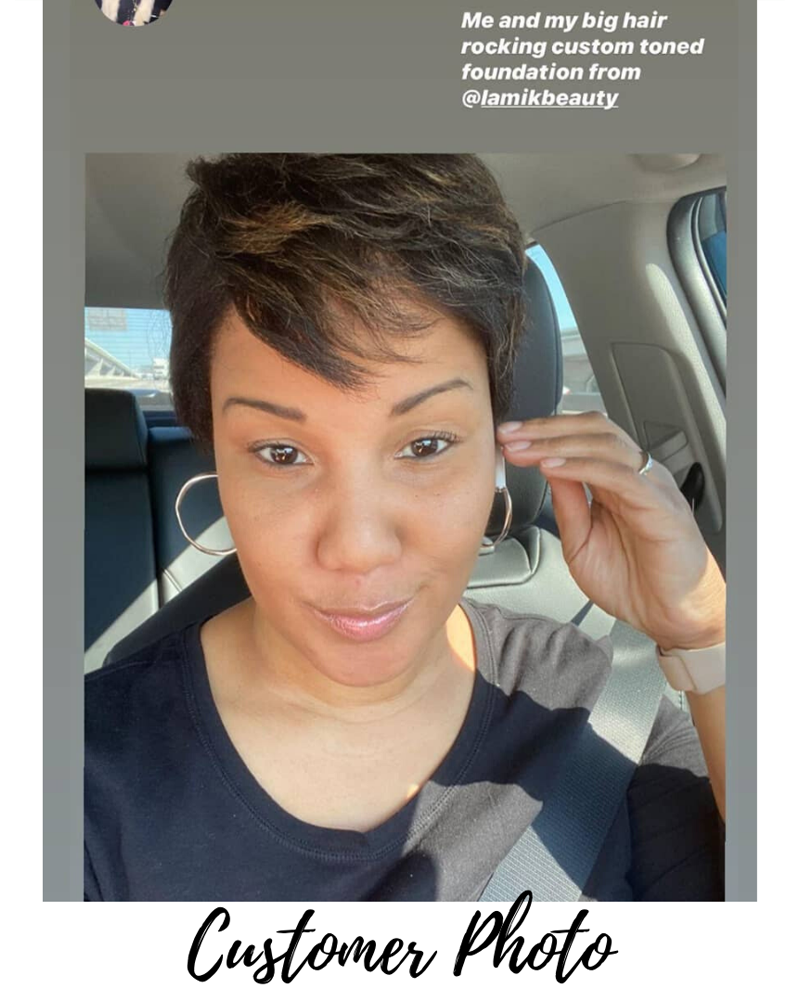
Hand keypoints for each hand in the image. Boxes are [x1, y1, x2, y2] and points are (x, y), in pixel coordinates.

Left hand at [497, 412, 725, 650]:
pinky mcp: (661, 506)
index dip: (543, 432)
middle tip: (509, 435)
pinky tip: (553, 468)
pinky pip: (619, 476)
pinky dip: (583, 467)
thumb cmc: (634, 583)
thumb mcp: (581, 542)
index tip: (508, 437)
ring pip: (604, 444)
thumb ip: (567, 506)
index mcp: (616, 481)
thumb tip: (546, 470)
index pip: (581, 438)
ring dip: (558, 443)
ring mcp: (651, 487)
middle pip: (592, 429)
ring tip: (524, 449)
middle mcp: (635, 476)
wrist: (671, 617)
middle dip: (545, 429)